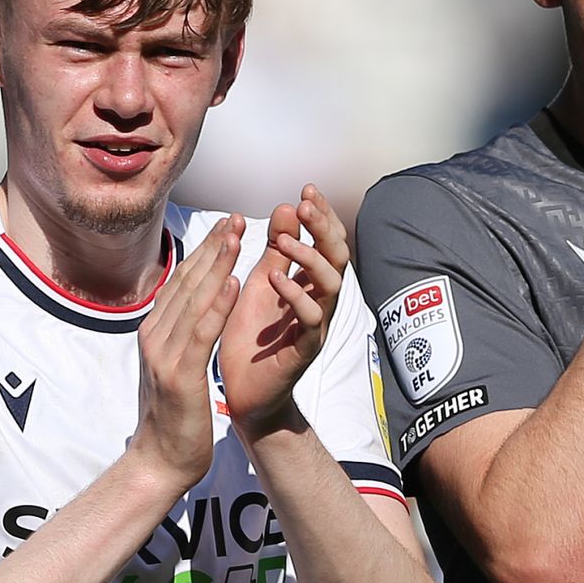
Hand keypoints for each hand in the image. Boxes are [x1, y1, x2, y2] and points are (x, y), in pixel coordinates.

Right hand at [131, 216, 240, 487]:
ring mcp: (164, 354)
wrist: (161, 460)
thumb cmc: (174, 415)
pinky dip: (218, 306)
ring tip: (238, 237)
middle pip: (186, 283)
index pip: (182, 282)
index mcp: (154, 331)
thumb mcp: (173, 365)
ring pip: (194, 300)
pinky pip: (201, 333)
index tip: (226, 226)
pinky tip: (235, 284)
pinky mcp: (179, 375)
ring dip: (218, 266)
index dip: (204, 252)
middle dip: (212, 248)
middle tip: (235, 218)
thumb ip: (178, 335)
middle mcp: (154, 335)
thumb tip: (189, 306)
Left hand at [220, 185, 350, 437]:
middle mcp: (320, 302)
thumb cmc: (253, 338)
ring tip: (284, 242)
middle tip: (306, 204)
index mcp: (310, 283)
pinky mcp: (305, 350)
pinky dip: (296, 296)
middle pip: (339, 257)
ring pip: (332, 285)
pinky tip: (275, 280)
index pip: (327, 242)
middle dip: (324, 227)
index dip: (321, 216)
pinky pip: (312, 320)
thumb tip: (287, 206)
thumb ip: (275, 251)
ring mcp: (316, 326)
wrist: (245, 392)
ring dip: (310, 258)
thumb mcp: (260, 284)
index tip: (306, 190)